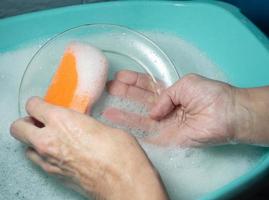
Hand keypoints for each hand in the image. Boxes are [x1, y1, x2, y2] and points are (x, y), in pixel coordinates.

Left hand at [10, 97, 167, 199]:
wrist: (122, 181)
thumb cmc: (118, 151)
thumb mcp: (102, 126)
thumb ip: (83, 123)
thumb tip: (81, 124)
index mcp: (62, 120)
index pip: (33, 106)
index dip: (38, 104)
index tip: (44, 106)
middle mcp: (48, 140)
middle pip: (18, 128)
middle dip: (27, 122)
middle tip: (41, 122)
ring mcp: (48, 161)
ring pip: (25, 147)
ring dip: (33, 140)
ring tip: (51, 139)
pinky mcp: (54, 176)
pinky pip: (38, 162)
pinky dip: (43, 155)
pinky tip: (60, 153)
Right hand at [104, 71, 237, 146]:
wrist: (226, 114)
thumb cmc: (209, 94)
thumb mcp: (185, 83)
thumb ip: (165, 95)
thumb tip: (152, 112)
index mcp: (170, 92)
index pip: (147, 86)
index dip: (133, 82)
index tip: (118, 77)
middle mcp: (165, 108)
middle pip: (139, 101)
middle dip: (123, 95)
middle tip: (106, 90)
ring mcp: (165, 124)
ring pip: (139, 119)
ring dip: (123, 114)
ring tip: (106, 109)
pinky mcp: (167, 139)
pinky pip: (147, 137)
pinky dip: (133, 133)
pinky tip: (119, 127)